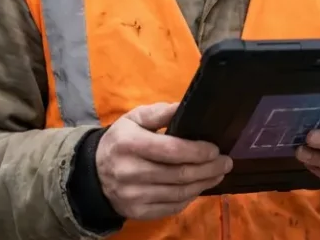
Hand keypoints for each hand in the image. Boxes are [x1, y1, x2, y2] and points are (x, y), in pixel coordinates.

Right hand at [96, 102, 232, 220]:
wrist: (94, 173)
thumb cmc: (120, 141)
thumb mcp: (134, 118)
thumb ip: (160, 112)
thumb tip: (186, 107)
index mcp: (129, 144)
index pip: (171, 150)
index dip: (197, 150)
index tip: (215, 149)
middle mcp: (130, 172)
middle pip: (179, 174)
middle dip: (208, 169)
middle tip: (226, 162)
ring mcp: (133, 196)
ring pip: (179, 193)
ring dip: (204, 184)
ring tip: (218, 174)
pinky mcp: (137, 212)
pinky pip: (172, 207)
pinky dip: (190, 198)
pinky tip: (199, 187)